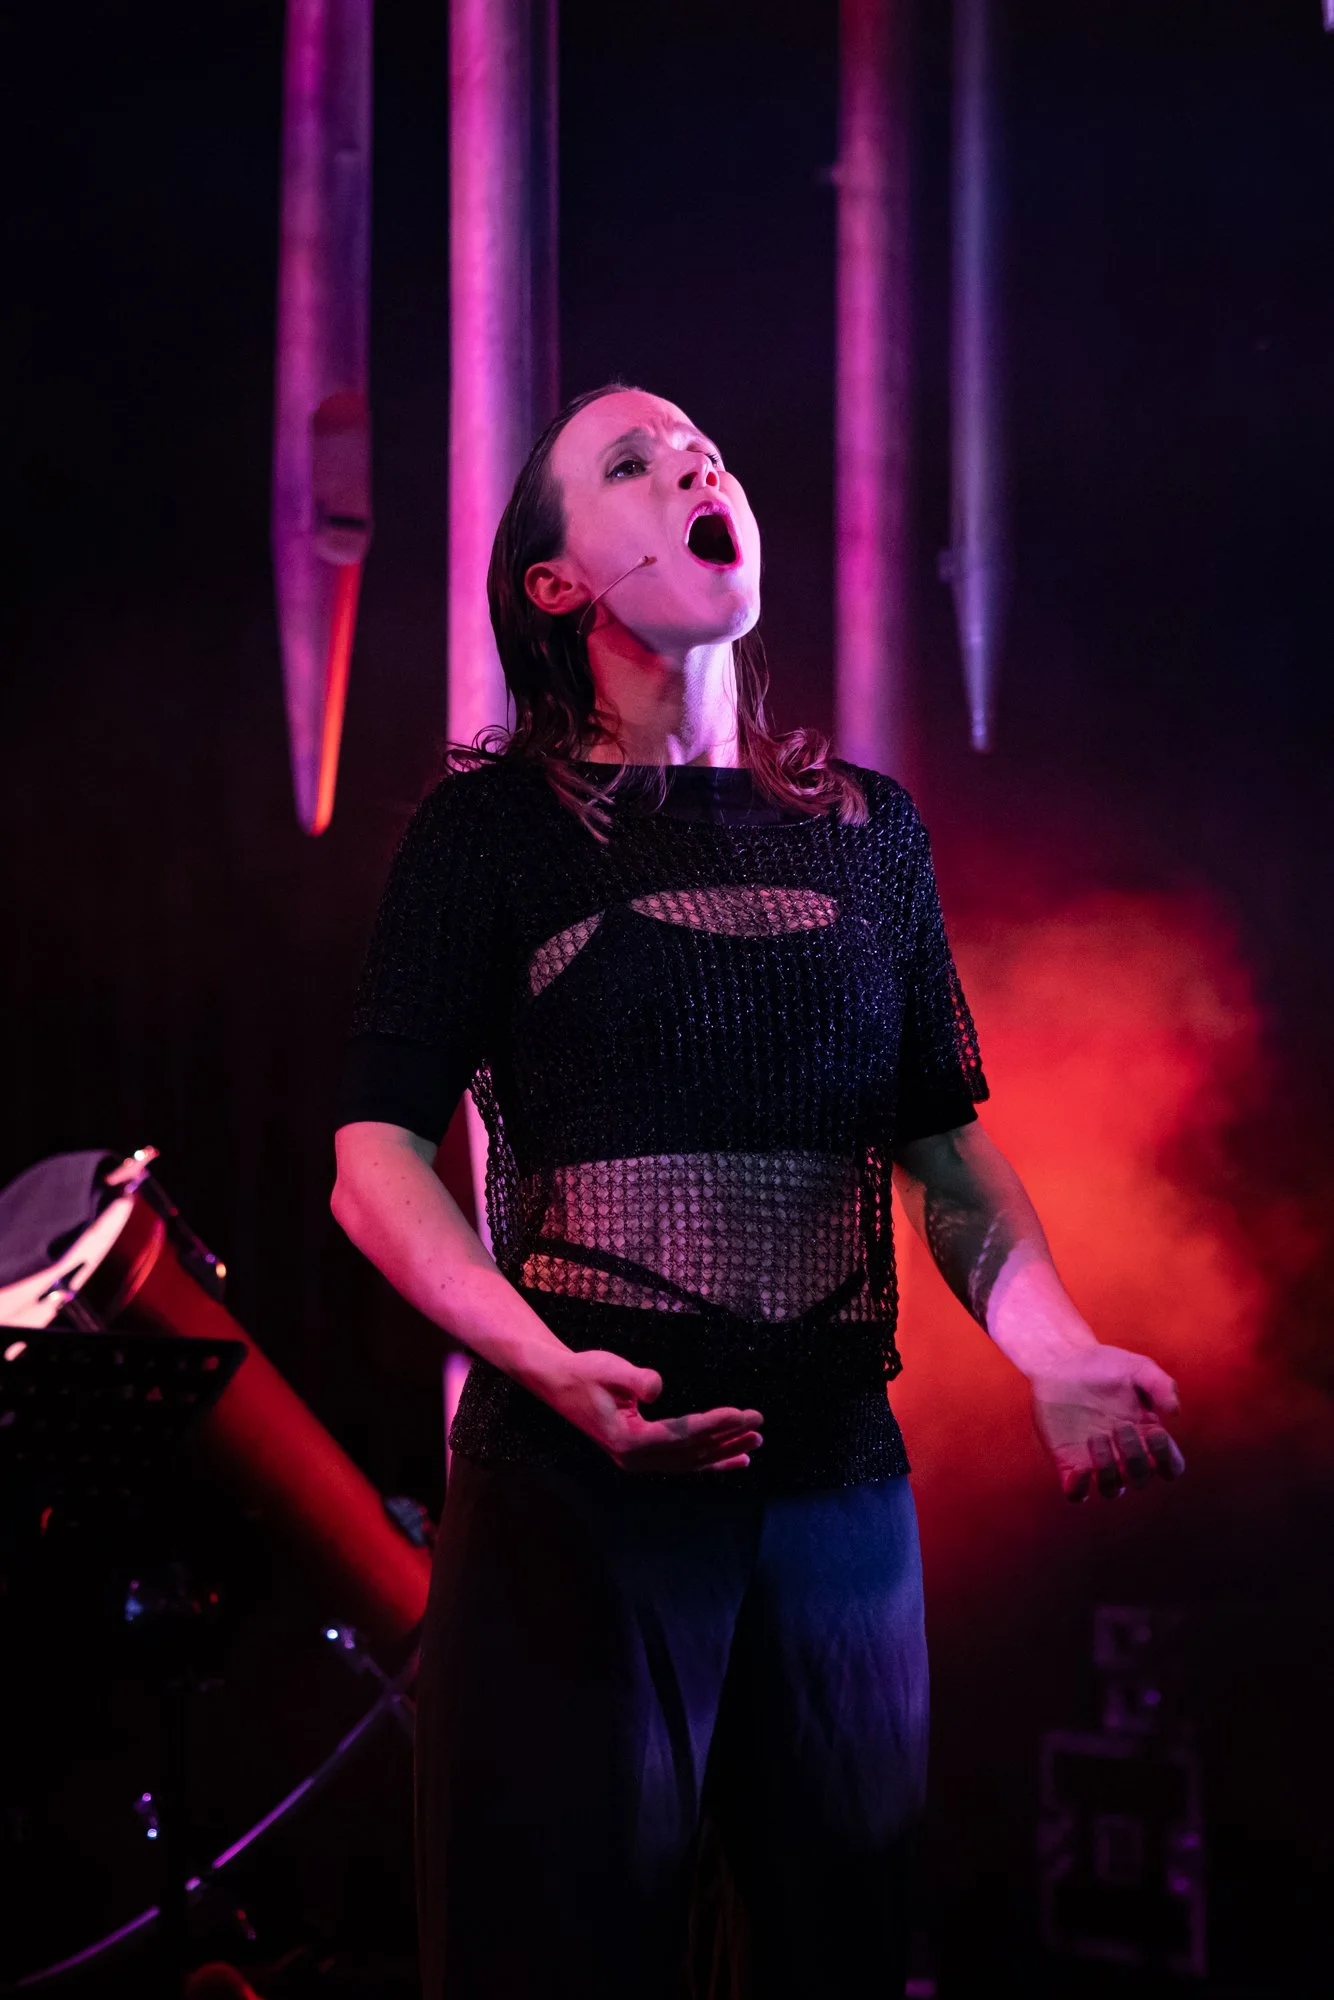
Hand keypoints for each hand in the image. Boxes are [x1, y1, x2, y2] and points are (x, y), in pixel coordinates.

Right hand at [535, 1348, 763, 1473]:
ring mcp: (639, 1460)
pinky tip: (733, 1457)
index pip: (682, 1434)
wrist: (559, 1383)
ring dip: (723, 1451)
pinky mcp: (642, 1454)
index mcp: (629, 1441)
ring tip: (754, 1443)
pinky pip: (683, 1461)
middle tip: (758, 1424)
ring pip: (691, 1461)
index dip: (714, 1425)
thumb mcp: (609, 1368)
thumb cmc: (585, 1372)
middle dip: (727, 1438)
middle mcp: (636, 1459)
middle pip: (691, 1452)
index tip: (742, 1413)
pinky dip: (710, 1460)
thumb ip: (635, 1379)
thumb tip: (657, 1387)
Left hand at [1029, 1343, 1185, 1501]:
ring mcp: (1096, 1461)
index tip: (1154, 1432)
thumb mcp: (1137, 1367)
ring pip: (1112, 1490)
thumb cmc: (1104, 1365)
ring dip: (1109, 1470)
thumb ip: (1161, 1384)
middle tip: (1120, 1426)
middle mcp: (1124, 1454)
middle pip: (1141, 1479)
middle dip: (1135, 1457)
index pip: (1170, 1467)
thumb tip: (1174, 1413)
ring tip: (1096, 1436)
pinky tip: (1080, 1467)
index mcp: (1146, 1435)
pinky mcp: (1068, 1463)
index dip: (1167, 1459)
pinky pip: (1077, 1494)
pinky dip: (1080, 1490)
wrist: (1061, 1361)